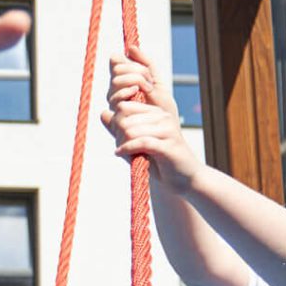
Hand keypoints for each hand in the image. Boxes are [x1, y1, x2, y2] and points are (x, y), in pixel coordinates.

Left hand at [99, 54, 200, 186]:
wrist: (183, 179)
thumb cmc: (158, 160)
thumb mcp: (135, 142)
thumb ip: (119, 128)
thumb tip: (103, 112)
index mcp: (156, 112)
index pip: (125, 106)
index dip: (116, 121)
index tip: (118, 136)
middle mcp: (163, 117)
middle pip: (125, 117)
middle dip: (117, 133)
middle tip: (119, 146)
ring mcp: (167, 130)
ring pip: (131, 130)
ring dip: (122, 143)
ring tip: (122, 152)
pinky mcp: (169, 145)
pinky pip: (141, 142)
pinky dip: (127, 149)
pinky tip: (120, 153)